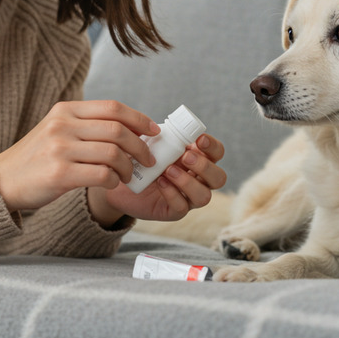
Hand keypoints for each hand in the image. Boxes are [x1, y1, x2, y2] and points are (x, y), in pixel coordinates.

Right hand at [0, 101, 158, 211]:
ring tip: (128, 176)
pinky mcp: (59, 174)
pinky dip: (114, 181)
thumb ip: (87, 125)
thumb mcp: (57, 129)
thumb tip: (131, 129)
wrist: (2, 180)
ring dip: (129, 168)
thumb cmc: (37, 157)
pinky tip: (112, 183)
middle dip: (140, 146)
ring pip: (114, 153)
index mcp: (65, 110)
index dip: (139, 119)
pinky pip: (102, 175)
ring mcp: (60, 149)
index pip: (113, 108)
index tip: (153, 131)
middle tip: (148, 159)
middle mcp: (62, 125)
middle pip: (118, 130)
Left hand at [88, 132, 226, 224]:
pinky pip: (182, 207)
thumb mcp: (150, 141)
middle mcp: (198, 179)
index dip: (213, 146)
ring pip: (204, 196)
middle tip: (185, 156)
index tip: (198, 139)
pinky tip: (160, 182)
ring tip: (168, 170)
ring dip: (188, 182)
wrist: (120, 178)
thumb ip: (159, 133)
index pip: (217, 153)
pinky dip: (172, 193)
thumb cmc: (140, 157)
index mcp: (198, 158)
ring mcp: (188, 197)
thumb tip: (156, 126)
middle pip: (219, 178)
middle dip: (205, 166)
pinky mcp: (173, 211)